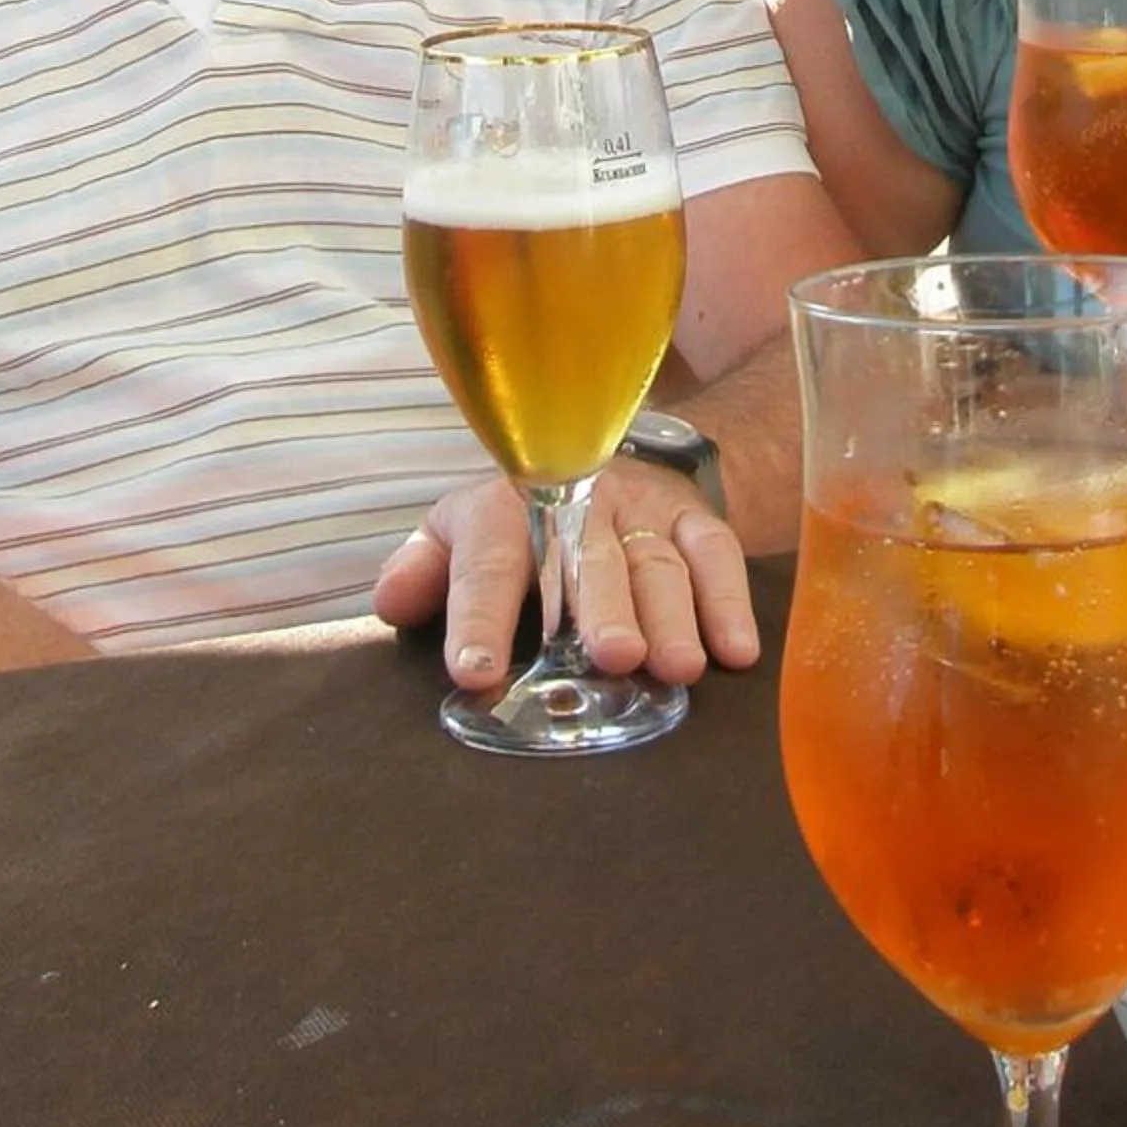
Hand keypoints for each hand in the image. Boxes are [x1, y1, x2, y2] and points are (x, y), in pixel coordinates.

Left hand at [371, 463, 761, 692]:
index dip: (478, 617)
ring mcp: (643, 509)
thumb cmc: (519, 522)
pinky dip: (730, 601)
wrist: (602, 453)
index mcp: (507, 511)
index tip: (475, 673)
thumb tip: (389, 603)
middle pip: (591, 559)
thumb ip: (424, 569)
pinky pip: (717, 553)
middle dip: (602, 608)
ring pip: (658, 561)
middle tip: (612, 658)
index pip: (489, 563)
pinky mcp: (693, 516)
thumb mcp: (460, 532)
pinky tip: (737, 651)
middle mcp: (579, 503)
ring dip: (671, 615)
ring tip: (677, 668)